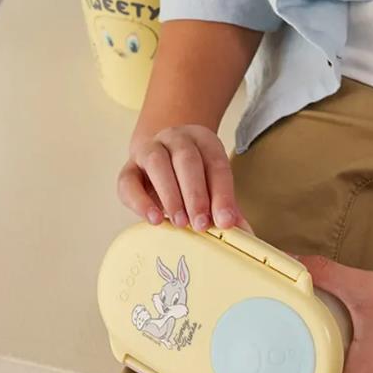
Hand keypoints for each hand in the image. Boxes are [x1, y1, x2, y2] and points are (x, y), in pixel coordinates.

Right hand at [117, 124, 253, 234]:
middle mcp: (176, 139)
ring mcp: (149, 149)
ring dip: (170, 195)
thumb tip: (244, 234)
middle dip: (196, 194)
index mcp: (203, 141)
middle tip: (202, 224)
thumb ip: (226, 207)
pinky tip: (154, 219)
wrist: (163, 158)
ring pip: (157, 163)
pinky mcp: (129, 168)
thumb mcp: (212, 185)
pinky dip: (140, 202)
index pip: (216, 164)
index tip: (225, 221)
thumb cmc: (192, 176)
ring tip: (180, 223)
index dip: (222, 194)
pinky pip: (128, 182)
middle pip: (186, 159)